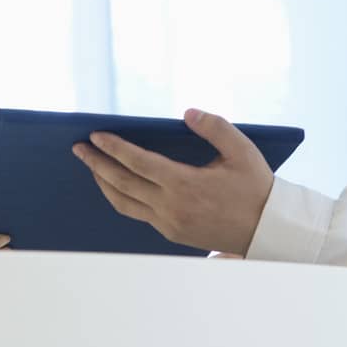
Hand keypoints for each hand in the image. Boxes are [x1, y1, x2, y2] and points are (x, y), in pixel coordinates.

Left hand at [72, 108, 273, 255]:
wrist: (268, 230)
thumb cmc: (256, 187)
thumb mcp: (241, 150)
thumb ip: (214, 127)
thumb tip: (186, 113)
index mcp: (185, 185)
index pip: (138, 163)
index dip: (114, 148)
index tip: (95, 135)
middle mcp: (172, 208)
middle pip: (122, 184)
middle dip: (97, 164)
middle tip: (78, 148)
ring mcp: (169, 224)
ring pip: (125, 204)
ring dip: (104, 184)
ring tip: (92, 166)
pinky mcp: (172, 233)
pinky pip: (138, 214)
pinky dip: (122, 197)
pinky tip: (117, 185)